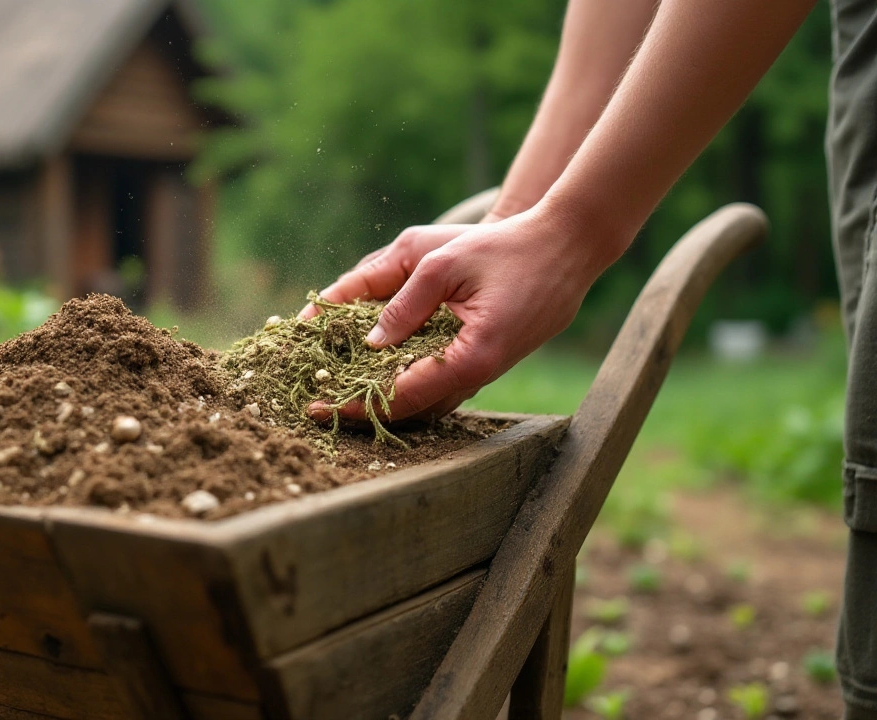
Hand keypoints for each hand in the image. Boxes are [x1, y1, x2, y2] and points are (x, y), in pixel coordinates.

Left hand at [305, 202, 621, 421]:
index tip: (314, 406)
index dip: (352, 403)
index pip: (400, 396)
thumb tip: (369, 343)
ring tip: (334, 390)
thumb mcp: (443, 263)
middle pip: (409, 410)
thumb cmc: (504, 249)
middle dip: (358, 409)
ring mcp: (482, 374)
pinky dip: (402, 384)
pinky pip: (435, 386)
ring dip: (379, 400)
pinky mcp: (482, 363)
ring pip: (423, 403)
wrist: (563, 248)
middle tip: (313, 405)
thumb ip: (403, 304)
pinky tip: (371, 371)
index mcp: (470, 359)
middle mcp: (477, 376)